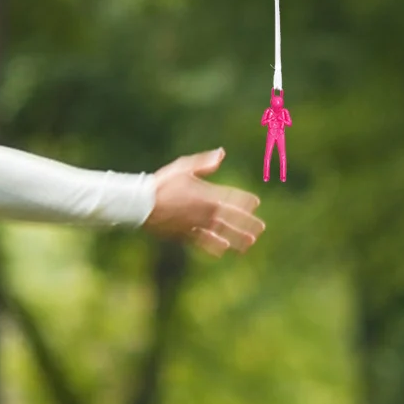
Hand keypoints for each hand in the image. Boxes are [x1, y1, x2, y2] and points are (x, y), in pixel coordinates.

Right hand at [147, 149, 264, 256]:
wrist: (142, 204)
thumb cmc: (162, 183)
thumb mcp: (184, 167)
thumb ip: (204, 163)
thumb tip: (222, 153)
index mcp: (207, 194)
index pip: (232, 198)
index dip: (245, 200)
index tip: (256, 203)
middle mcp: (206, 211)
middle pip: (232, 218)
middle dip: (247, 223)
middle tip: (261, 228)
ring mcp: (197, 224)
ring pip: (222, 232)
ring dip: (237, 238)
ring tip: (250, 244)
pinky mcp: (186, 235)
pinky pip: (204, 241)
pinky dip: (214, 246)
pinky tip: (222, 250)